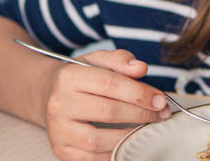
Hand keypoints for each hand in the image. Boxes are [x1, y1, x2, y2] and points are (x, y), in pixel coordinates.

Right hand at [41, 49, 169, 160]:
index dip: (139, 93)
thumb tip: (141, 68)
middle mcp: (59, 104)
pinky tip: (129, 142)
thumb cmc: (81, 77)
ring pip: (98, 139)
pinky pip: (91, 158)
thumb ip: (120, 60)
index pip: (109, 84)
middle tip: (161, 113)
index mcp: (69, 77)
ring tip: (147, 128)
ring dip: (129, 136)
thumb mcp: (97, 59)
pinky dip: (114, 153)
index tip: (160, 99)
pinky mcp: (61, 150)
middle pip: (107, 111)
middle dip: (141, 113)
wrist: (48, 95)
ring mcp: (58, 129)